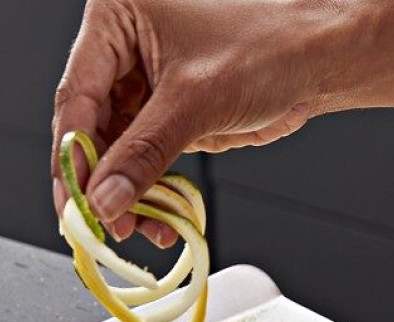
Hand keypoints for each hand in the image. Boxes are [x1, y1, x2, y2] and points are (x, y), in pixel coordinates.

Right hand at [51, 0, 351, 244]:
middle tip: (98, 225)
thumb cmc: (270, 49)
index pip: (78, 95)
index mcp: (116, 14)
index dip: (73, 156)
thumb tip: (102, 200)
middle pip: (90, 126)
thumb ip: (143, 154)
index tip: (74, 203)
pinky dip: (147, 188)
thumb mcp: (196, 102)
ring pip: (114, 147)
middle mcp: (122, 44)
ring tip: (133, 227)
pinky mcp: (164, 108)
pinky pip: (141, 155)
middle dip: (98, 181)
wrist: (320, 61)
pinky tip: (154, 216)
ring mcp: (142, 79)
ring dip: (123, 192)